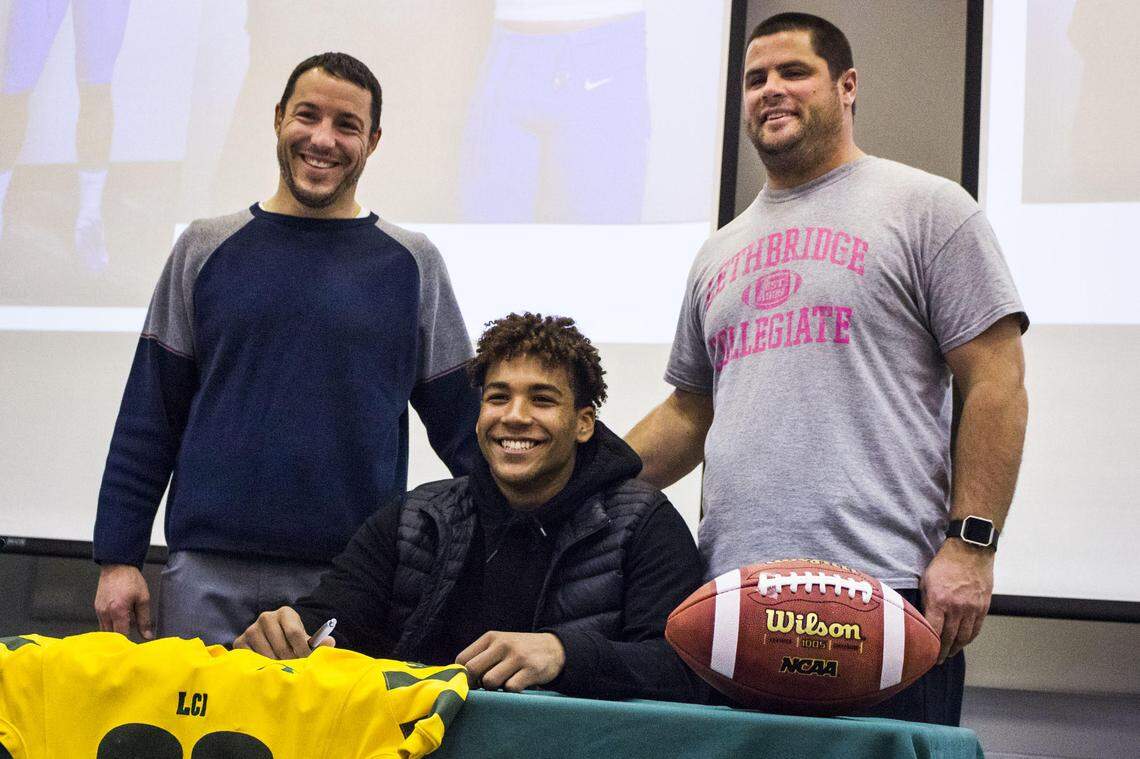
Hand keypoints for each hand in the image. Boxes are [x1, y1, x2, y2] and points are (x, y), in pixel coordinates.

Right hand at [94, 564, 153, 639]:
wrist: (117, 566)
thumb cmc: (131, 580)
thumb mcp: (143, 599)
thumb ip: (145, 620)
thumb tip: (147, 636)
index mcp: (118, 611)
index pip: (121, 635)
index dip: (129, 642)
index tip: (136, 646)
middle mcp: (105, 613)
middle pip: (111, 636)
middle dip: (121, 639)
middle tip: (131, 639)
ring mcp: (99, 611)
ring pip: (105, 631)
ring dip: (115, 632)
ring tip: (126, 629)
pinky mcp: (96, 608)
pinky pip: (102, 623)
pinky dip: (110, 625)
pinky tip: (119, 621)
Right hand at [233, 606, 335, 658]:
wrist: (272, 641)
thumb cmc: (292, 641)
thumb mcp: (305, 638)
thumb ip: (317, 642)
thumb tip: (330, 642)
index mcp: (285, 613)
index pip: (294, 633)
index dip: (302, 650)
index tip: (306, 661)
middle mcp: (266, 617)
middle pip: (281, 646)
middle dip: (291, 660)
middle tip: (295, 668)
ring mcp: (251, 629)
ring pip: (267, 655)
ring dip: (276, 665)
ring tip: (282, 667)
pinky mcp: (240, 641)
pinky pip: (251, 658)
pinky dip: (260, 665)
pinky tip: (267, 665)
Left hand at [455, 631, 564, 691]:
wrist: (554, 648)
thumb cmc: (519, 651)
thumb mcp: (500, 645)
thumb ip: (481, 657)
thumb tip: (459, 679)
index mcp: (491, 637)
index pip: (462, 659)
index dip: (462, 675)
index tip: (470, 682)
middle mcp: (502, 644)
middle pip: (472, 670)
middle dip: (474, 684)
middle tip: (484, 687)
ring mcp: (517, 656)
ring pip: (489, 681)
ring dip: (494, 689)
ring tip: (503, 683)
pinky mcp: (531, 669)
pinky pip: (510, 688)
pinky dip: (511, 691)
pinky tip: (518, 684)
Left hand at [920, 538, 994, 663]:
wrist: (970, 550)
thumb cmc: (944, 563)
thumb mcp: (926, 580)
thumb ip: (925, 602)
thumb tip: (921, 620)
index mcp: (939, 601)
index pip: (933, 632)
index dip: (929, 646)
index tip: (924, 654)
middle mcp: (957, 608)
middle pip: (949, 638)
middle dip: (941, 652)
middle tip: (935, 660)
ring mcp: (972, 609)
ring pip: (964, 637)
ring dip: (955, 648)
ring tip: (948, 653)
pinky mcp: (983, 607)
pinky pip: (976, 629)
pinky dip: (968, 639)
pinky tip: (962, 642)